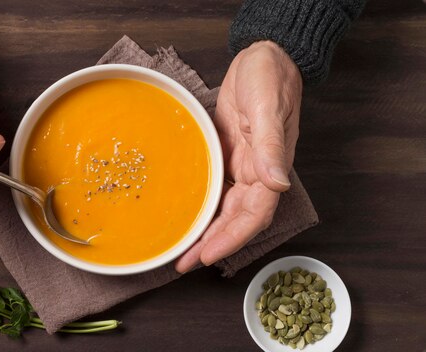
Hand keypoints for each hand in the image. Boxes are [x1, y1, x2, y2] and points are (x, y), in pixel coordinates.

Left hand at [175, 41, 301, 272]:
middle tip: (184, 263)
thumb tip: (277, 185)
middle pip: (236, 221)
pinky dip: (205, 207)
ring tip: (183, 250)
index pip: (254, 216)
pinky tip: (189, 216)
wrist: (264, 56)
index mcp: (270, 168)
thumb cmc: (270, 77)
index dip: (231, 239)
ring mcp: (243, 166)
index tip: (207, 256)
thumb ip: (271, 147)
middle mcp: (258, 174)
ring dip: (207, 231)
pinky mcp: (228, 155)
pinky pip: (217, 189)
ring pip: (225, 209)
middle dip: (213, 244)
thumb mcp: (267, 108)